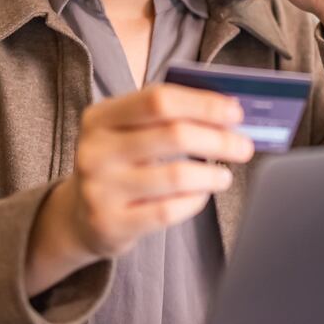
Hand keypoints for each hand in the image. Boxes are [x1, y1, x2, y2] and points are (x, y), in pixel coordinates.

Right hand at [25, 84, 254, 294]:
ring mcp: (99, 189)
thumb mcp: (128, 132)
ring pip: (176, 175)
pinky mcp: (110, 223)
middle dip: (219, 139)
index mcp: (100, 117)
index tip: (235, 112)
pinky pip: (168, 211)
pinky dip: (195, 201)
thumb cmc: (120, 164)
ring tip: (225, 176)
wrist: (80, 217)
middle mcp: (95, 150)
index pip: (159, 99)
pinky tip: (201, 195)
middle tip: (244, 146)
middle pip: (174, 134)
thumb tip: (228, 112)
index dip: (203, 104)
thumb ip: (167, 118)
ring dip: (212, 174)